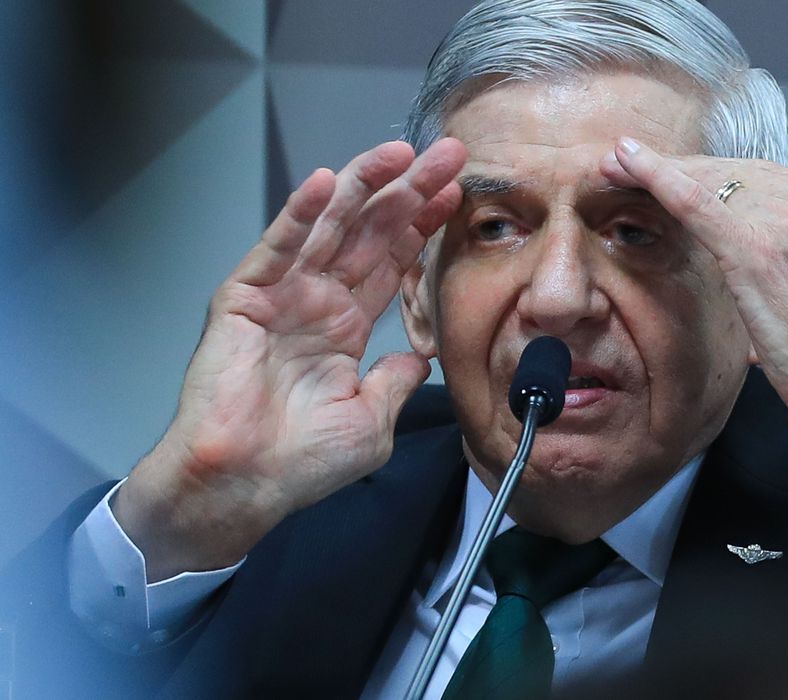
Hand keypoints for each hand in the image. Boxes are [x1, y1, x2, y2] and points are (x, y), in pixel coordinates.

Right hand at [115, 139, 466, 579]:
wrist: (243, 484)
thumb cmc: (299, 463)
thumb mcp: (372, 421)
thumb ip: (396, 381)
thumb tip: (421, 357)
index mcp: (344, 327)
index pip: (392, 263)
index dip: (422, 226)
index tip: (456, 193)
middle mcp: (316, 301)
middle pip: (369, 233)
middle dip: (407, 192)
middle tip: (444, 154)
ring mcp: (281, 294)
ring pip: (329, 227)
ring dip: (363, 186)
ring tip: (400, 152)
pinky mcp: (244, 297)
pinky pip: (277, 248)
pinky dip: (299, 214)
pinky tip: (326, 183)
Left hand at [601, 138, 787, 463]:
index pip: (768, 178)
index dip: (718, 178)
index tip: (682, 177)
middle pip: (734, 174)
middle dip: (683, 171)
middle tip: (629, 166)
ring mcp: (787, 222)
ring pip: (709, 184)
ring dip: (659, 174)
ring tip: (615, 167)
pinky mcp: (754, 251)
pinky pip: (697, 203)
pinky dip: (658, 177)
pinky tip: (626, 162)